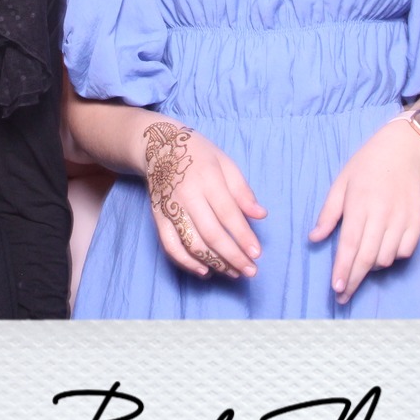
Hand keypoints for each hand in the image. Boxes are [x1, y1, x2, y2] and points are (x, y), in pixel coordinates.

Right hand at [142, 121, 265, 278]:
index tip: (257, 254)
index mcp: (207, 178)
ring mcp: (170, 208)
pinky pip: (170, 246)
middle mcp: (186, 195)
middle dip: (232, 256)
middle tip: (250, 271)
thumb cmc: (199, 154)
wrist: (158, 146)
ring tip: (233, 273)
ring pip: (191, 243)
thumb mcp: (225, 163)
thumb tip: (261, 215)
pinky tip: (204, 271)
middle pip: (210, 233)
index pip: (227, 213)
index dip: (243, 236)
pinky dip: (186, 263)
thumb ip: (242, 190)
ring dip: (214, 263)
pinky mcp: (158, 218)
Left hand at [309, 119, 419, 304]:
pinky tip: (382, 249)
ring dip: (371, 266)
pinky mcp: (418, 222)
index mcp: (359, 203)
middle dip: (354, 280)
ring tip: (361, 262)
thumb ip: (328, 213)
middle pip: (367, 257)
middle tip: (343, 296)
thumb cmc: (365, 167)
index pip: (350, 244)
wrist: (402, 151)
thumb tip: (314, 239)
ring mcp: (403, 218)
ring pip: (386, 258)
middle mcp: (383, 213)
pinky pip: (405, 252)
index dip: (343, 269)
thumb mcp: (340, 184)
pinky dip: (392, 257)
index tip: (337, 288)